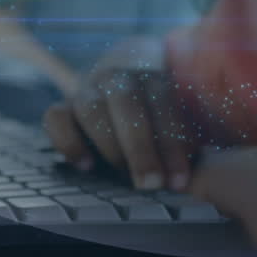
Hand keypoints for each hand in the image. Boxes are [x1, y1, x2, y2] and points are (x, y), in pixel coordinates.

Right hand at [44, 54, 197, 191]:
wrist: (125, 81)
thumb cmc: (161, 111)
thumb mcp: (181, 114)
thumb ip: (189, 133)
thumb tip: (202, 166)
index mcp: (152, 73)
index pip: (163, 101)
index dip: (172, 142)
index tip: (179, 179)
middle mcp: (117, 76)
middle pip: (126, 101)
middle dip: (140, 147)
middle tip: (151, 183)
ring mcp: (87, 89)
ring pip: (90, 108)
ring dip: (109, 146)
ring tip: (124, 175)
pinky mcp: (64, 107)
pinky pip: (55, 117)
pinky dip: (68, 142)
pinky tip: (86, 166)